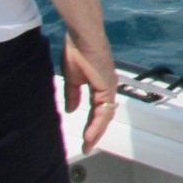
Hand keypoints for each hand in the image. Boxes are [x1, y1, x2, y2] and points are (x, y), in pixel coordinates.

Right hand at [62, 33, 118, 154]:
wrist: (82, 37)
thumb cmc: (77, 51)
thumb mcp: (72, 78)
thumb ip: (73, 95)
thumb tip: (72, 110)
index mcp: (100, 84)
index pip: (98, 109)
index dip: (91, 124)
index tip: (85, 137)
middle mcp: (107, 87)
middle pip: (104, 115)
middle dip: (96, 132)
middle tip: (88, 146)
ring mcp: (109, 87)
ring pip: (105, 115)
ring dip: (96, 131)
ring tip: (88, 144)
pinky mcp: (107, 86)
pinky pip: (103, 110)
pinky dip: (97, 124)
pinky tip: (90, 134)